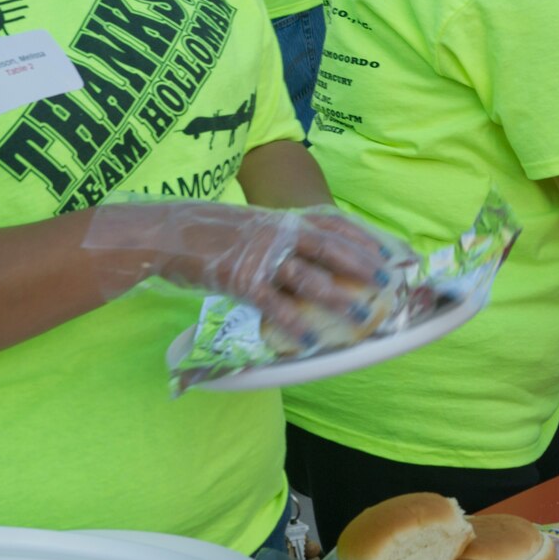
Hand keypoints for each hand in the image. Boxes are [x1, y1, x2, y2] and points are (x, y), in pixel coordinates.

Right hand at [85, 202, 394, 342]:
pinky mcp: (242, 280)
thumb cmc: (212, 231)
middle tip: (387, 283)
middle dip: (362, 265)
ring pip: (309, 279)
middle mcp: (280, 233)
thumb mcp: (254, 224)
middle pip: (330, 248)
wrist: (169, 232)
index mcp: (284, 219)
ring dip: (337, 300)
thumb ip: (282, 235)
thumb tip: (308, 253)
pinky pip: (275, 305)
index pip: (334, 224)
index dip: (364, 238)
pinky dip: (295, 324)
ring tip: (360, 317)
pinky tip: (312, 340)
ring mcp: (262, 257)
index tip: (389, 251)